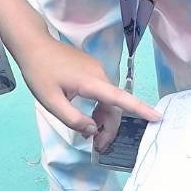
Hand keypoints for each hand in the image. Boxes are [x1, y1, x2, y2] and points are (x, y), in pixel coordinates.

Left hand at [14, 34, 158, 144]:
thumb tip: (93, 130)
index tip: (158, 117)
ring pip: (108, 99)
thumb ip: (73, 119)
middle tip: (98, 146)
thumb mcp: (51, 102)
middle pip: (114, 105)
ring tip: (92, 135)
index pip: (121, 98)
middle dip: (110, 128)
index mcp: (91, 82)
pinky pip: (102, 91)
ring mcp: (95, 70)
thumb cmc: (39, 72)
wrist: (32, 45)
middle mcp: (99, 74)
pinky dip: (100, 107)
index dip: (140, 109)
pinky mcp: (90, 69)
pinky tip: (90, 118)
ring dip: (104, 118)